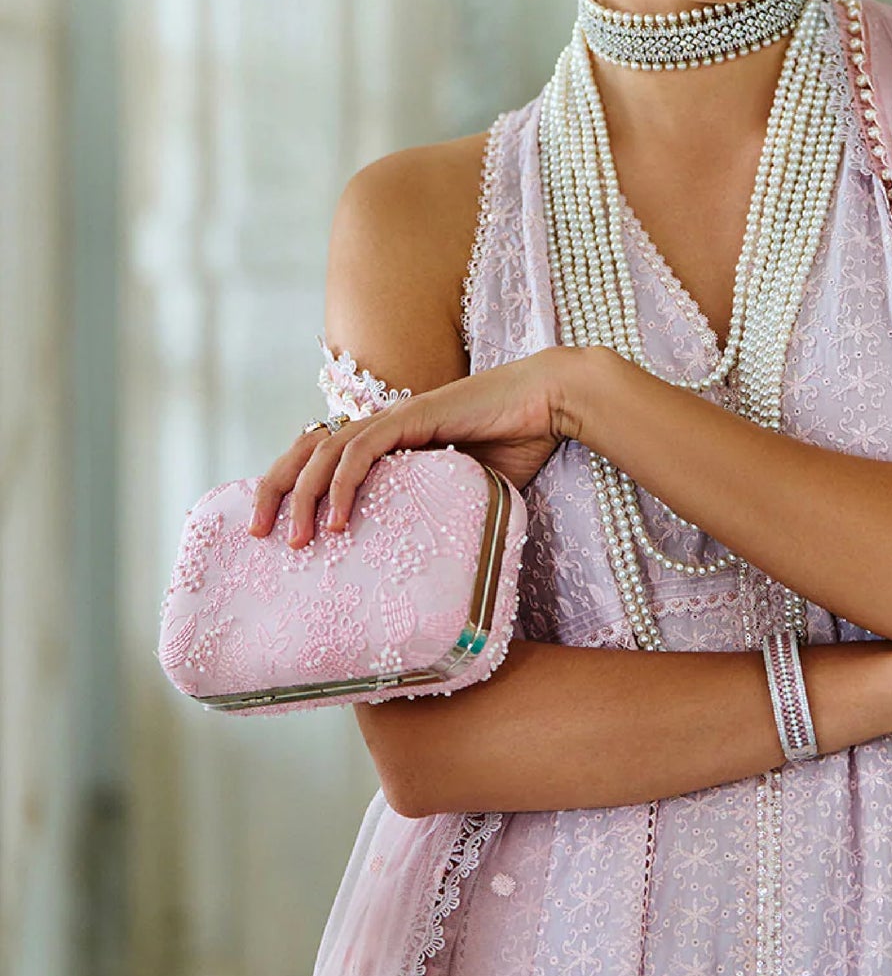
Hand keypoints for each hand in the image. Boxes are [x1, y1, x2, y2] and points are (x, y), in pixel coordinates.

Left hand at [248, 346, 586, 547]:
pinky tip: (336, 520)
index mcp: (388, 440)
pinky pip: (362, 451)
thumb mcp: (468, 492)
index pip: (321, 456)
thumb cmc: (518, 444)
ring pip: (323, 452)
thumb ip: (444, 516)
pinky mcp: (411, 417)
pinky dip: (341, 485)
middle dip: (274, 490)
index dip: (291, 486)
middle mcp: (381, 425)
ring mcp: (394, 418)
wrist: (548, 405)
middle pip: (305, 450)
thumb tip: (438, 570)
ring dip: (302, 497)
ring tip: (296, 541)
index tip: (275, 527)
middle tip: (259, 534)